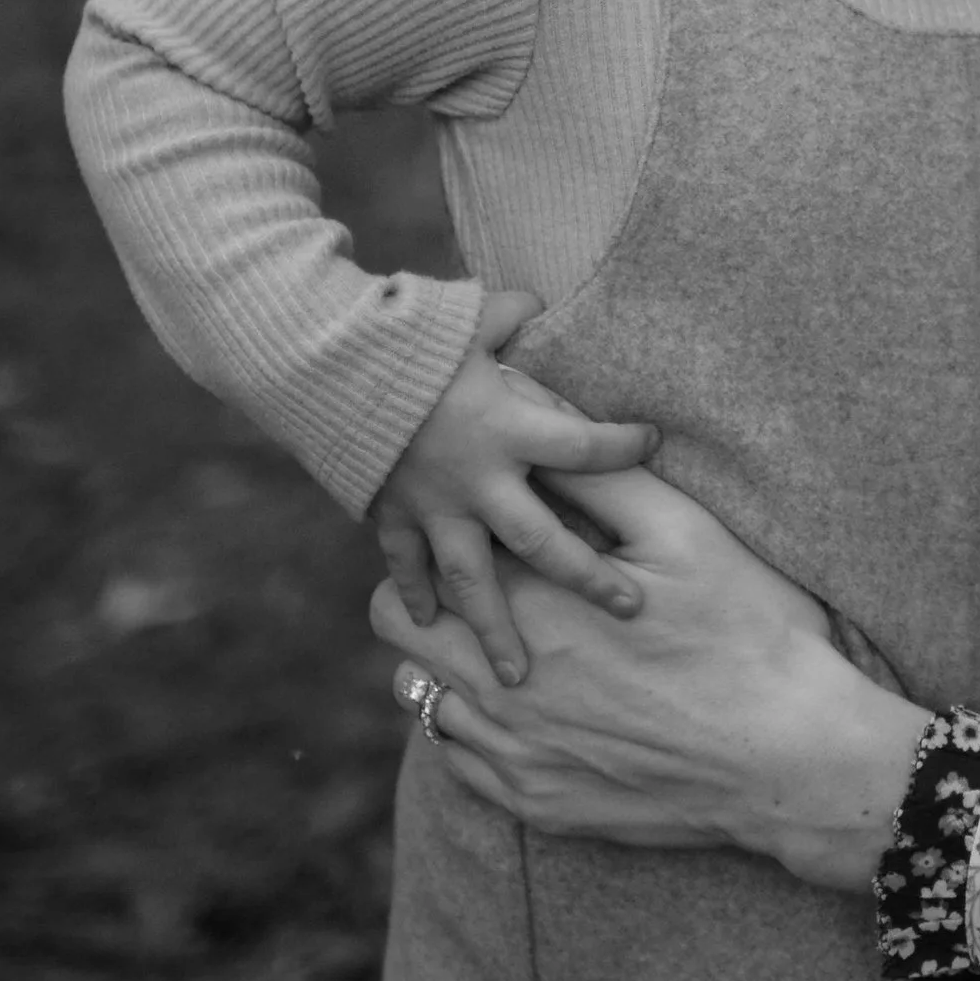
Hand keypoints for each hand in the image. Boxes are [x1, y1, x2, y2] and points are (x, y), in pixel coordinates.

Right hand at [371, 291, 658, 686]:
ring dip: (496, 628)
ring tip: (518, 679)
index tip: (653, 443)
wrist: (325, 365)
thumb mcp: (470, 313)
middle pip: (545, 542)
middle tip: (629, 608)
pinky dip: (415, 592)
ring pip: (474, 581)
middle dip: (588, 578)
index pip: (587, 446)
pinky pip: (406, 563)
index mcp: (511, 427)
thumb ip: (512, 314)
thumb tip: (540, 301)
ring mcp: (433, 505)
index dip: (625, 445)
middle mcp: (480, 479)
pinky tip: (430, 624)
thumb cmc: (408, 332)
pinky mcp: (392, 512)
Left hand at [373, 464, 927, 891]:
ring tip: (506, 642)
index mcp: (533, 601)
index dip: (453, 522)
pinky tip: (523, 706)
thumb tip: (546, 422)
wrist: (787, 758)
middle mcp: (500, 679)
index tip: (488, 516)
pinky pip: (455, 759)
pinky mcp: (531, 801)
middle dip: (429, 588)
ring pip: (416, 692)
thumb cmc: (747, 632)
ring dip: (445, 660)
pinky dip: (473, 727)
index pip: (436, 546)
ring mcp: (510, 749)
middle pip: (397, 619)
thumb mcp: (684, 534)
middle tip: (487, 575)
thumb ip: (601, 477)